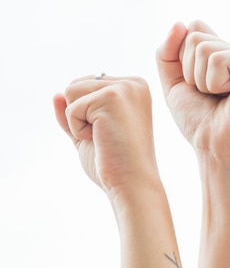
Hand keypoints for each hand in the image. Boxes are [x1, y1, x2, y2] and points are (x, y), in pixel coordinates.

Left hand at [53, 76, 157, 198]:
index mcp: (134, 88)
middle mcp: (133, 83)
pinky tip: (102, 139)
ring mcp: (125, 88)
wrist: (132, 183)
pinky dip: (78, 129)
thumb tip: (56, 94)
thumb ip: (73, 112)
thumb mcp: (89, 132)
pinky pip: (71, 108)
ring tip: (103, 136)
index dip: (86, 114)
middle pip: (76, 84)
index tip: (111, 132)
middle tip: (106, 135)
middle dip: (80, 114)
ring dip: (78, 121)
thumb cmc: (115, 163)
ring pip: (71, 91)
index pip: (87, 84)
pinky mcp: (112, 97)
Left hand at [156, 21, 229, 166]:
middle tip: (212, 95)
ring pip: (204, 47)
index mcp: (227, 53)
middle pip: (195, 36)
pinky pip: (218, 59)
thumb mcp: (175, 81)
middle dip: (190, 70)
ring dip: (202, 79)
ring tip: (222, 96)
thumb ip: (169, 50)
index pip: (192, 29)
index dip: (183, 60)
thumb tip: (182, 23)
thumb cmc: (200, 120)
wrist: (218, 147)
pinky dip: (215, 82)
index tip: (199, 87)